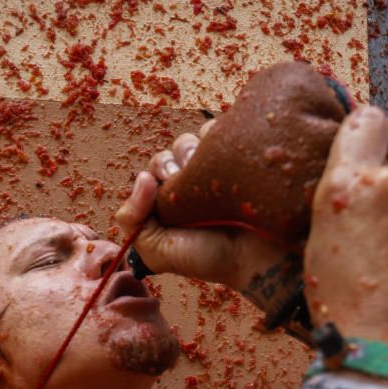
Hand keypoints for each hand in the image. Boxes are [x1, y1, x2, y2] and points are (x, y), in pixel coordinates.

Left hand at [113, 121, 295, 313]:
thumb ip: (132, 218)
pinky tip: (224, 158)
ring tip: (207, 172)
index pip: (156, 167)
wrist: (255, 258)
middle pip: (175, 149)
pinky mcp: (243, 158)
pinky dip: (218, 135)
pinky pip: (223, 130)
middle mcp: (197, 182)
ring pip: (197, 138)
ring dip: (195, 148)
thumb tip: (142, 176)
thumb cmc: (209, 258)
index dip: (157, 170)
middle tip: (182, 180)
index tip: (163, 185)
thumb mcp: (156, 249)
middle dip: (173, 160)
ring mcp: (221, 169)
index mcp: (174, 199)